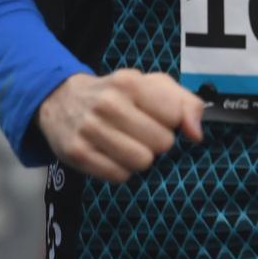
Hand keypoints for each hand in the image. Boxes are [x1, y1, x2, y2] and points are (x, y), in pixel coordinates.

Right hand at [37, 70, 204, 183]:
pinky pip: (119, 176)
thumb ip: (184, 102)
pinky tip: (112, 155)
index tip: (157, 118)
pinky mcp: (77, 153)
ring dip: (140, 158)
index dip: (171, 121)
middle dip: (157, 142)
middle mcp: (108, 103)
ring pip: (142, 162)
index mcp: (129, 82)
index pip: (174, 116)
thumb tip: (196, 133)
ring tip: (128, 145)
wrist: (61, 100)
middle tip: (141, 134)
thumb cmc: (116, 94)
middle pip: (161, 143)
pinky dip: (121, 170)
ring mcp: (90, 129)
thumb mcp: (150, 85)